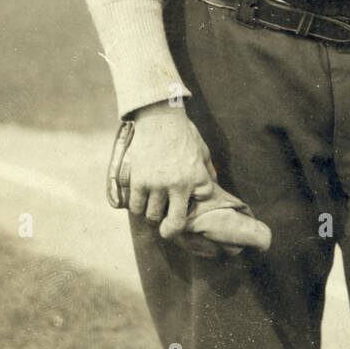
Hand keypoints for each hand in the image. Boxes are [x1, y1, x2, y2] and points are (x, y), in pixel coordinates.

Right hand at [127, 101, 218, 243]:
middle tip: (167, 230)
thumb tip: (213, 185)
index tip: (188, 198)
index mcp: (197, 178)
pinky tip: (141, 202)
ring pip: (153, 216)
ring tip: (152, 210)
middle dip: (170, 231)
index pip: (201, 201)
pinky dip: (138, 208)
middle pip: (175, 223)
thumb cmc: (182, 132)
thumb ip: (207, 169)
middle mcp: (178, 185)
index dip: (195, 200)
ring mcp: (157, 185)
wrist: (158, 117)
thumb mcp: (202, 149)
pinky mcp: (139, 181)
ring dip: (152, 216)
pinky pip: (136, 207)